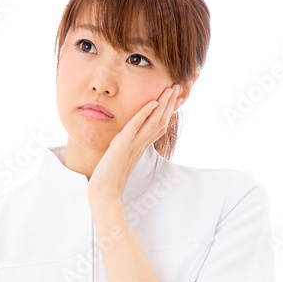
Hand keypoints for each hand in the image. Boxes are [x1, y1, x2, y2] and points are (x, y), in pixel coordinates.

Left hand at [86, 84, 180, 201]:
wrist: (104, 193)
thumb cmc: (109, 181)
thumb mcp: (118, 161)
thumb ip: (123, 151)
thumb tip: (122, 145)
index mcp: (140, 148)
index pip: (157, 127)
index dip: (166, 113)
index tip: (173, 99)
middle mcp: (140, 145)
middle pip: (160, 121)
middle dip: (169, 104)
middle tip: (177, 87)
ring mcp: (133, 145)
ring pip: (153, 121)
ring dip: (162, 104)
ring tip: (171, 89)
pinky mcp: (122, 146)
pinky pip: (136, 126)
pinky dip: (144, 114)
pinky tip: (152, 103)